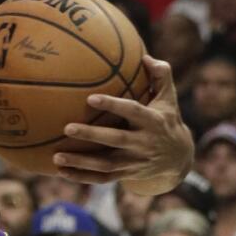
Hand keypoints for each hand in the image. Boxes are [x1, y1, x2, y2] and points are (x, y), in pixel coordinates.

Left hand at [51, 55, 194, 195]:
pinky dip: (82, 177)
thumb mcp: (169, 99)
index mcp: (153, 121)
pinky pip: (103, 178)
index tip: (90, 98)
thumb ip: (161, 75)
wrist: (179, 158)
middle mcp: (144, 143)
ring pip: (106, 164)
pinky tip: (61, 171)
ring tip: (56, 156)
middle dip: (92, 136)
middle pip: (116, 140)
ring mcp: (135, 162)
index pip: (133, 111)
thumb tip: (145, 56)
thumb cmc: (166, 119)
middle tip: (67, 128)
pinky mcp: (126, 174)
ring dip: (80, 162)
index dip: (113, 105)